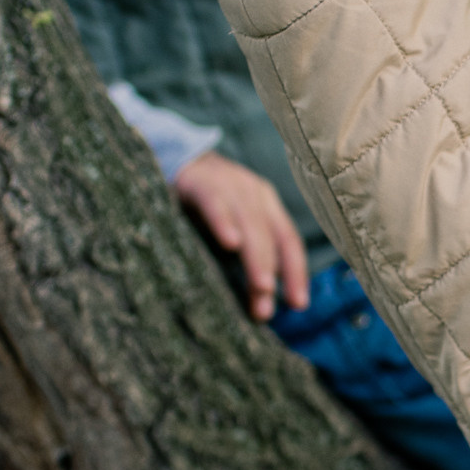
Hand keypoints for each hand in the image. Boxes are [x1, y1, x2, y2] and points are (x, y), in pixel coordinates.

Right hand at [173, 150, 310, 322]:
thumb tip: (260, 306)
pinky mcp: (200, 182)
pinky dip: (224, 222)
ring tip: (261, 287)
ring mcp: (230, 184)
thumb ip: (246, 257)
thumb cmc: (204, 207)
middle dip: (273, 273)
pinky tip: (230, 243)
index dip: (296, 272)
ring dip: (257, 257)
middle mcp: (254, 193)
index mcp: (267, 206)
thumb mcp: (231, 229)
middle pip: (272, 235)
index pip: (289, 241)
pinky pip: (216, 203)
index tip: (298, 305)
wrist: (171, 160)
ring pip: (250, 222)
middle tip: (267, 309)